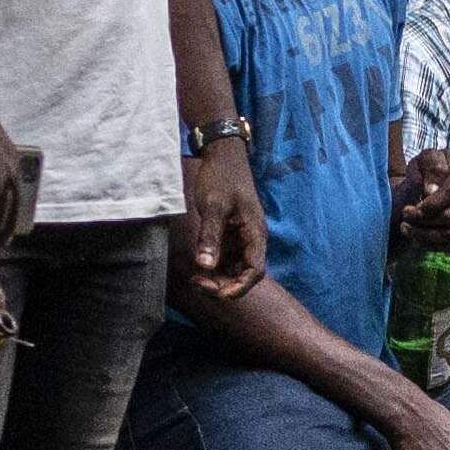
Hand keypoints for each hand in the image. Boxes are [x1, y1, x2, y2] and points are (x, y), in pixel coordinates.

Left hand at [184, 132, 265, 299]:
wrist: (223, 155)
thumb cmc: (221, 177)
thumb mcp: (213, 206)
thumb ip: (209, 236)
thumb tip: (204, 266)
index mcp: (255, 234)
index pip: (254, 271)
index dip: (239, 287)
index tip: (219, 294)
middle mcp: (251, 240)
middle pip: (243, 275)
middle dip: (223, 284)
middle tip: (197, 284)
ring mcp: (241, 238)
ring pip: (233, 269)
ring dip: (217, 278)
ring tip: (194, 278)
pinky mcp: (231, 235)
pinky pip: (225, 258)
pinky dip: (213, 266)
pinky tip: (197, 267)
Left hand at [394, 146, 449, 253]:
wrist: (429, 186)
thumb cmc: (425, 172)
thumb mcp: (422, 162)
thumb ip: (429, 168)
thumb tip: (431, 190)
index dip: (430, 204)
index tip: (408, 210)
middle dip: (424, 222)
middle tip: (404, 221)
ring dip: (426, 236)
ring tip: (408, 230)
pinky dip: (435, 246)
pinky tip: (419, 240)